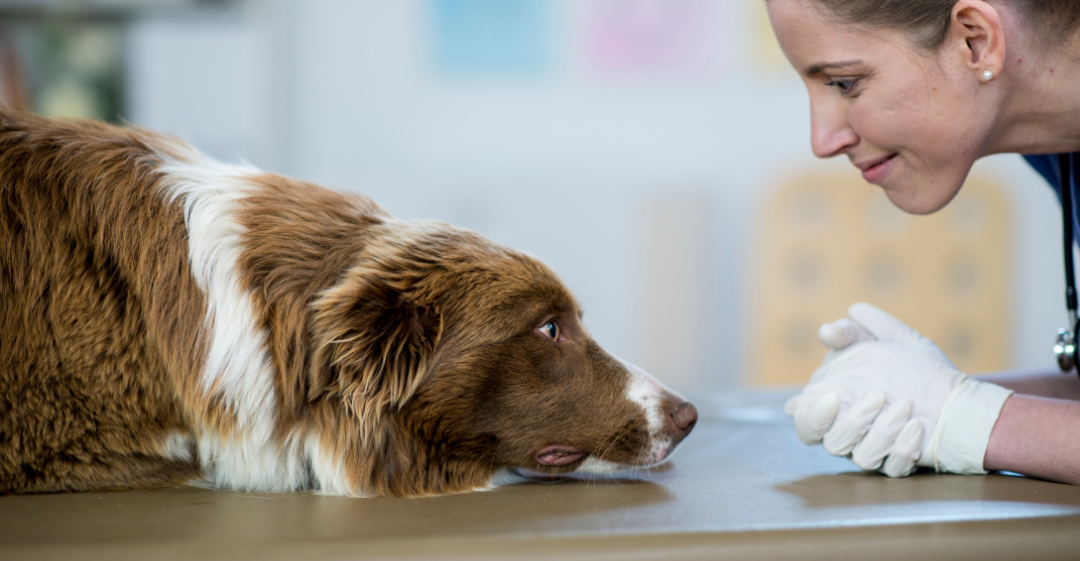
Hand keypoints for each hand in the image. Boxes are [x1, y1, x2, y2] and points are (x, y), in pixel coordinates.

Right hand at [784, 303, 1013, 476]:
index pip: (803, 414)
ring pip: (858, 456)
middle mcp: (849, 431)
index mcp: (836, 403)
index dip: (810, 411)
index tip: (831, 395)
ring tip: (905, 406)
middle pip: (823, 440)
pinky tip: (916, 428)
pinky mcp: (897, 464)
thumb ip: (856, 332)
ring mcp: (873, 450)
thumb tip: (825, 331)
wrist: (963, 398)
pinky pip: (891, 468)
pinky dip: (902, 448)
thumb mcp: (891, 341)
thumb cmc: (921, 370)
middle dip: (842, 421)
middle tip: (868, 398)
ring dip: (880, 430)